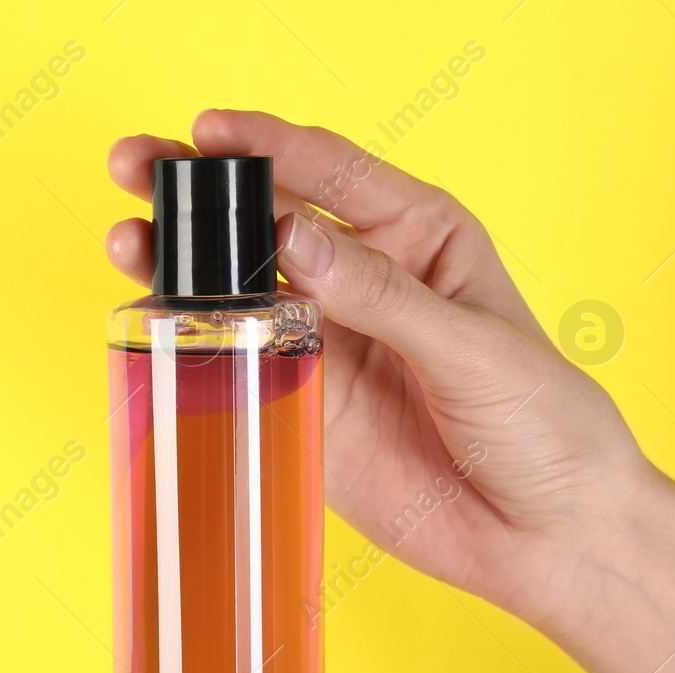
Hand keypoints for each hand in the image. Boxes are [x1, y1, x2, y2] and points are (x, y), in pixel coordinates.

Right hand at [106, 111, 654, 634]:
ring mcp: (326, 343)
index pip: (331, 174)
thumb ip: (383, 295)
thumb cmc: (545, 423)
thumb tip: (297, 241)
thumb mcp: (474, 347)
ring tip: (127, 240)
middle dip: (200, 195)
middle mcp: (362, 281)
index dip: (267, 146)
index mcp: (419, 237)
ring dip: (180, 264)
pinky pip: (236, 364)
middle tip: (139, 168)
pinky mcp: (301, 405)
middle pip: (265, 221)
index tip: (208, 134)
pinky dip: (192, 343)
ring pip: (237, 289)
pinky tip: (152, 321)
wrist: (546, 536)